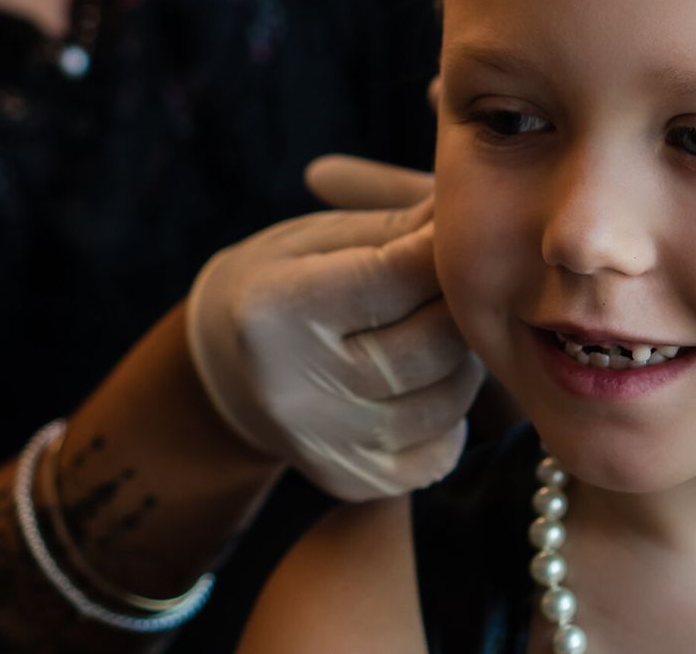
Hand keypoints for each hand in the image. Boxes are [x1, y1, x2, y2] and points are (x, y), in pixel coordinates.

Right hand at [184, 156, 479, 501]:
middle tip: (458, 287)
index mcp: (275, 307)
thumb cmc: (281, 282)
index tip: (458, 234)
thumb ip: (396, 227)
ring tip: (442, 333)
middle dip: (461, 308)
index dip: (445, 249)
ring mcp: (320, 443)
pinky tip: (425, 385)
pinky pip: (439, 454)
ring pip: (446, 401)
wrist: (225, 370)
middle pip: (431, 344)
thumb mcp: (317, 238)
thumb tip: (470, 215)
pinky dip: (449, 417)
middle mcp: (291, 385)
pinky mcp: (348, 481)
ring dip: (463, 362)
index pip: (398, 274)